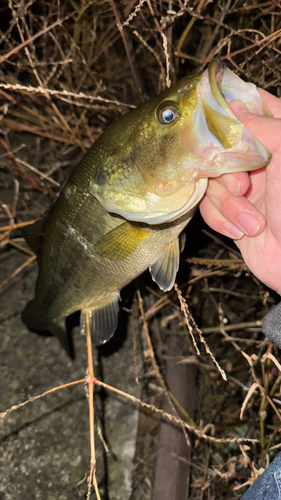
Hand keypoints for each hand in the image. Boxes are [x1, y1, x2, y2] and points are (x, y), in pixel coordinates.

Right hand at [199, 89, 280, 294]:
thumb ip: (267, 128)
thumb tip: (237, 107)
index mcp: (280, 144)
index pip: (256, 108)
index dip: (235, 107)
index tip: (216, 112)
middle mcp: (262, 163)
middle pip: (221, 148)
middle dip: (226, 173)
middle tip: (243, 186)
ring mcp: (245, 189)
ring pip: (212, 181)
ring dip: (229, 205)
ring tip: (253, 222)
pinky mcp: (231, 213)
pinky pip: (208, 207)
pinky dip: (223, 220)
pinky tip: (243, 232)